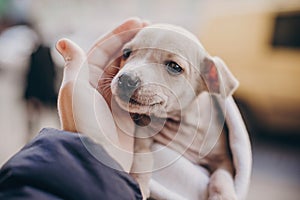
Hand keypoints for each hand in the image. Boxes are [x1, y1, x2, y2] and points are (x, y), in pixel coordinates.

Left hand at [56, 18, 147, 171]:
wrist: (100, 156)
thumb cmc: (85, 122)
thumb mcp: (74, 89)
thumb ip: (75, 64)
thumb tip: (64, 41)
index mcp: (86, 79)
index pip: (103, 49)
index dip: (119, 34)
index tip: (139, 22)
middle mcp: (101, 87)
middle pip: (119, 58)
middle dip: (134, 43)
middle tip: (151, 30)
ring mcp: (118, 99)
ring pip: (132, 72)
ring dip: (142, 58)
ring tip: (157, 45)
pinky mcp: (131, 110)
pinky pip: (141, 89)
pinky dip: (149, 78)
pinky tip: (158, 69)